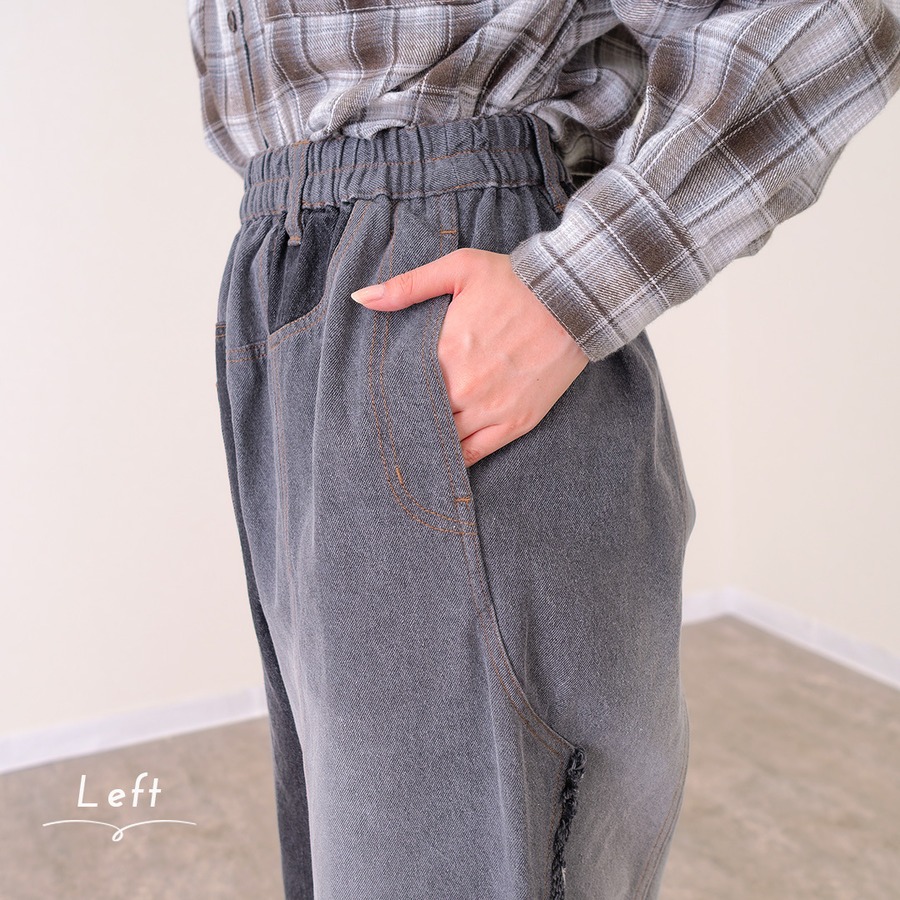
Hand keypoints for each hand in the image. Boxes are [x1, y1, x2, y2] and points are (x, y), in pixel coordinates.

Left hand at [350, 248, 589, 466]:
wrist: (575, 298)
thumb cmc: (514, 280)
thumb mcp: (459, 268)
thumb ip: (407, 286)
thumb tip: (360, 298)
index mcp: (444, 352)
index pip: (400, 388)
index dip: (385, 398)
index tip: (370, 405)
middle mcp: (464, 388)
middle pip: (419, 419)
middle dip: (402, 424)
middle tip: (382, 434)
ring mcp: (491, 409)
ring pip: (445, 441)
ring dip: (427, 444)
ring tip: (408, 450)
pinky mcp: (516, 422)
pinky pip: (476, 454)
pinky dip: (456, 460)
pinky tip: (441, 461)